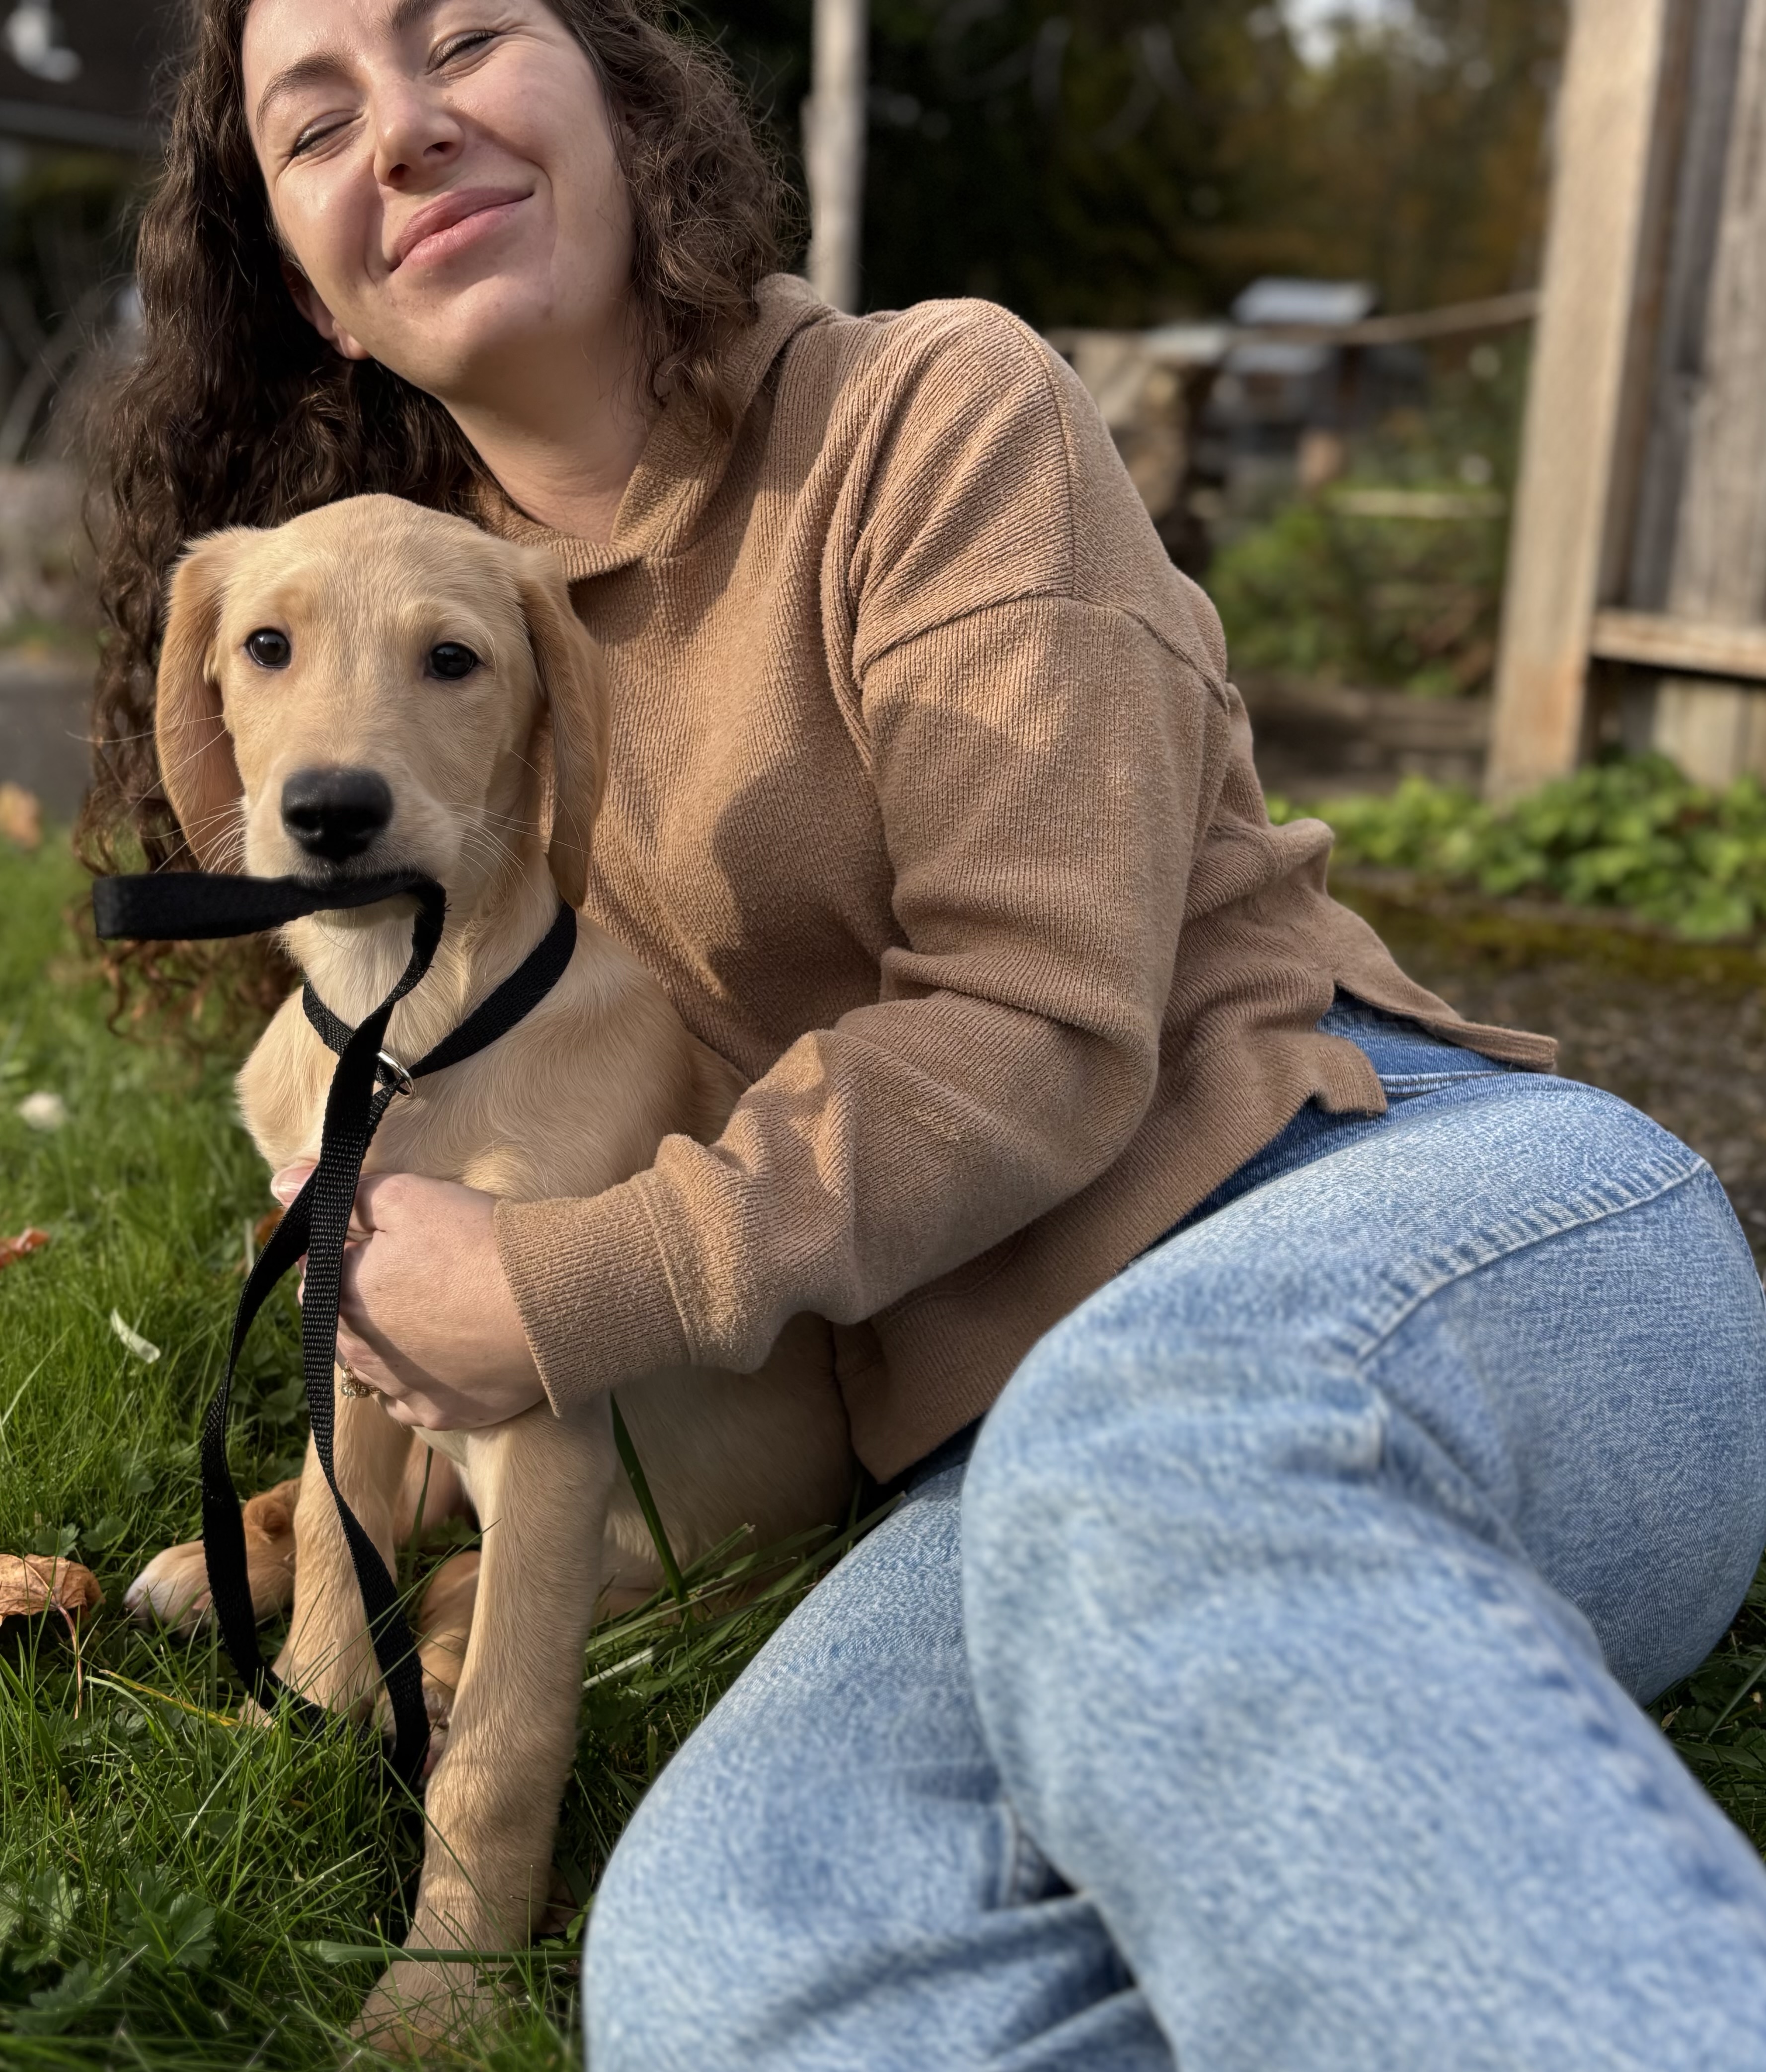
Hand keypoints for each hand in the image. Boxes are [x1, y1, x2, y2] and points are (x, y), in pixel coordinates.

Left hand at [271, 1165, 546, 1430]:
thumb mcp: (407, 1196)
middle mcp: (360, 1353)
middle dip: (355, 1298)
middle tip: (406, 1272)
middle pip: (336, 1323)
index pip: (316, 1272)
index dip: (345, 1252)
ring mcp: (399, 1389)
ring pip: (369, 1365)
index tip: (379, 1240)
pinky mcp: (439, 1413)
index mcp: (341, 1296)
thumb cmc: (476, 1242)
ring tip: (427, 1311)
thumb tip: (282, 1183)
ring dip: (383, 1341)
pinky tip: (439, 1357)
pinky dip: (415, 1381)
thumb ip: (342, 1193)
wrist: (550, 1300)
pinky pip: (408, 1401)